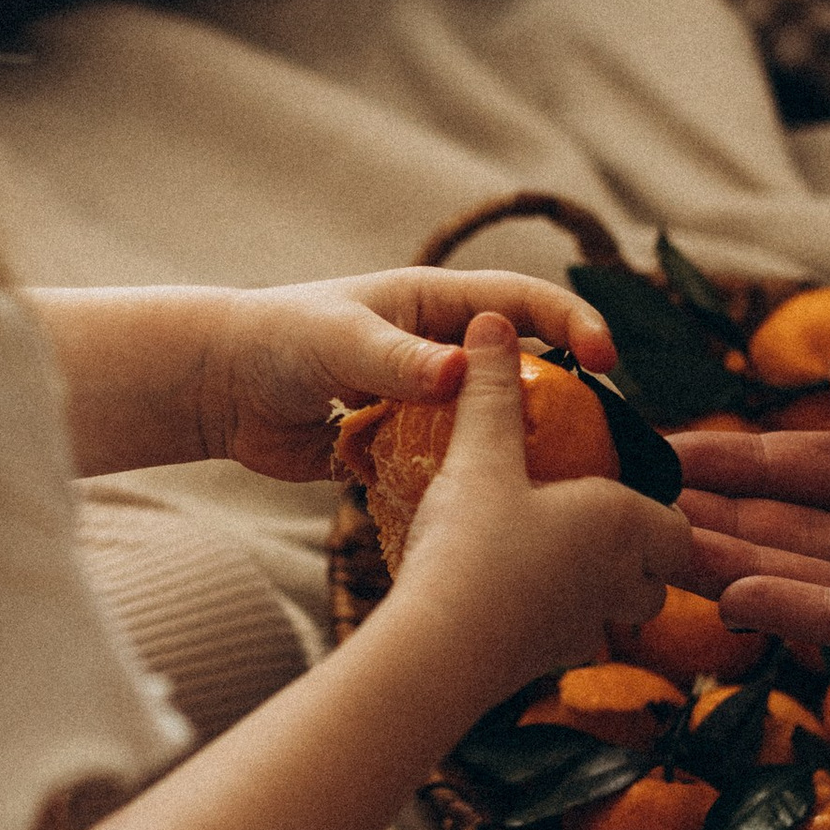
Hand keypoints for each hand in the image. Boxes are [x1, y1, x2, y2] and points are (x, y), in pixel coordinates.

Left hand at [196, 270, 616, 482]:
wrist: (221, 390)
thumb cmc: (277, 341)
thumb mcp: (338, 341)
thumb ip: (396, 359)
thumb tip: (459, 375)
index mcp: (438, 306)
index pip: (526, 305)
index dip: (575, 325)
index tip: (608, 364)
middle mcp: (443, 352)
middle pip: (527, 372)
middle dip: (569, 403)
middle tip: (604, 444)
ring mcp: (428, 402)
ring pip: (496, 428)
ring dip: (525, 456)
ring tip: (562, 494)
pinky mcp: (406, 448)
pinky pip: (455, 469)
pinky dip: (474, 490)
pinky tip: (496, 524)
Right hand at [383, 311, 703, 696]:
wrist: (439, 648)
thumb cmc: (471, 545)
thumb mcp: (480, 454)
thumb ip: (492, 390)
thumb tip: (493, 322)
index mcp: (625, 523)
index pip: (675, 523)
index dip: (655, 509)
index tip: (614, 490)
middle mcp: (623, 581)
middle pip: (658, 571)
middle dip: (637, 551)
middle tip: (587, 520)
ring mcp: (591, 629)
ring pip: (621, 609)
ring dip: (601, 587)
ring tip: (551, 558)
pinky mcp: (553, 662)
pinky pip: (574, 637)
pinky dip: (557, 619)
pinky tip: (512, 598)